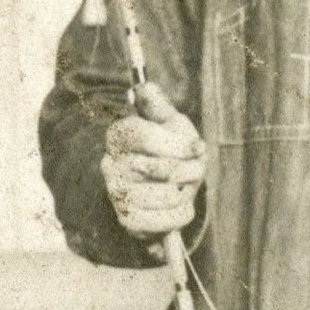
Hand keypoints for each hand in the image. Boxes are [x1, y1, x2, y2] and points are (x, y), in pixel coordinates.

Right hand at [101, 81, 205, 244]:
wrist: (166, 187)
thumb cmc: (170, 149)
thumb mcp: (169, 123)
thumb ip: (158, 106)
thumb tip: (144, 87)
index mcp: (118, 135)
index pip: (144, 136)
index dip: (177, 144)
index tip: (199, 148)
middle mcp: (111, 164)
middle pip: (160, 169)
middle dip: (189, 171)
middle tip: (196, 171)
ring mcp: (117, 194)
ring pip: (164, 198)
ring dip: (186, 194)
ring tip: (185, 188)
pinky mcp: (127, 220)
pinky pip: (163, 222)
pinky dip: (180, 216)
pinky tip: (179, 207)